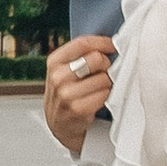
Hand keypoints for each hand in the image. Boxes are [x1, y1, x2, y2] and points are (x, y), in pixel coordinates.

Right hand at [44, 34, 115, 155]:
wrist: (59, 123)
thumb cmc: (66, 93)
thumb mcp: (64, 70)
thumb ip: (81, 55)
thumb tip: (108, 44)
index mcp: (54, 62)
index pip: (82, 43)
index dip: (102, 42)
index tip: (112, 46)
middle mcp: (58, 77)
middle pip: (96, 59)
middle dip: (105, 65)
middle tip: (102, 72)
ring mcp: (66, 94)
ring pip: (104, 78)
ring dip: (106, 84)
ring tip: (98, 89)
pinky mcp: (78, 109)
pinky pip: (104, 95)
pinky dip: (106, 97)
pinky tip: (98, 99)